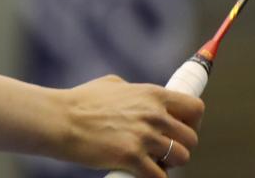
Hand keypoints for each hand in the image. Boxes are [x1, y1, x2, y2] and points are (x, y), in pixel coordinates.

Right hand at [58, 75, 204, 177]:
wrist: (60, 119)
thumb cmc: (81, 102)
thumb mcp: (112, 85)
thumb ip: (134, 93)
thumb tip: (142, 100)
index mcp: (151, 94)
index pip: (194, 108)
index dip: (192, 121)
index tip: (183, 128)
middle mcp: (153, 114)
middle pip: (191, 138)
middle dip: (180, 146)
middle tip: (164, 150)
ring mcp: (143, 137)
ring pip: (181, 158)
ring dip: (169, 164)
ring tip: (151, 161)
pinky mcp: (132, 158)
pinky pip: (160, 177)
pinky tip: (140, 172)